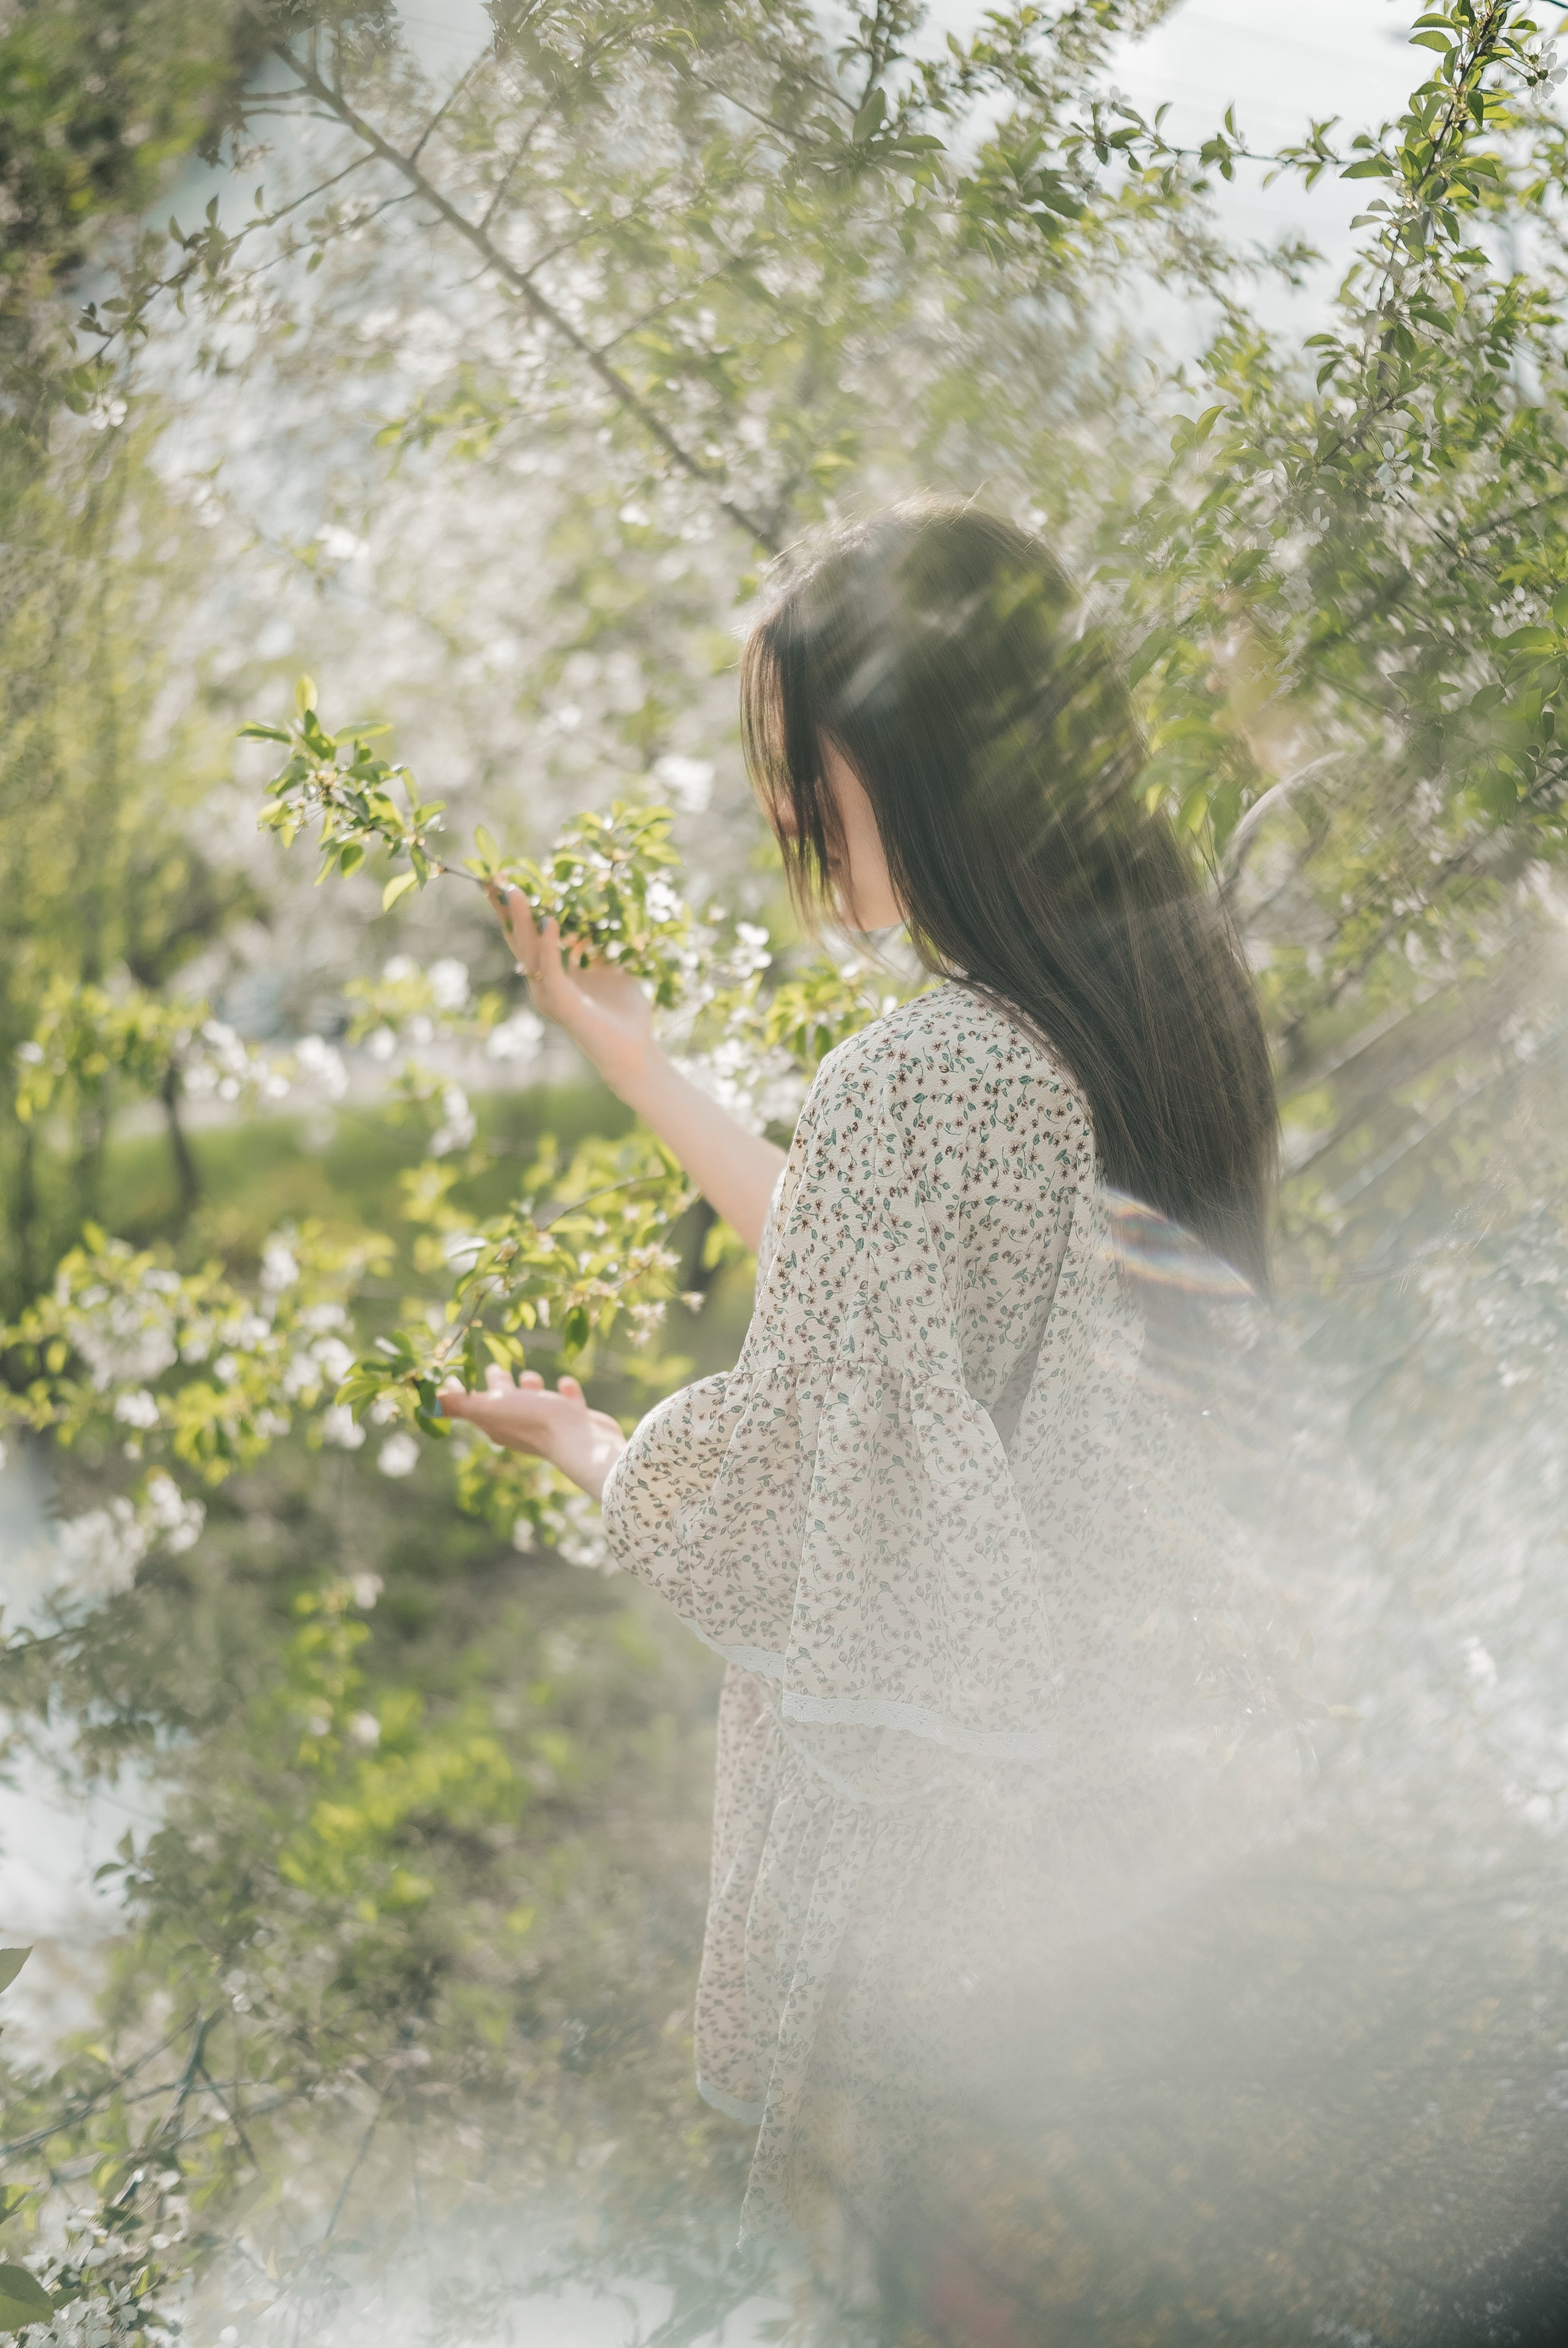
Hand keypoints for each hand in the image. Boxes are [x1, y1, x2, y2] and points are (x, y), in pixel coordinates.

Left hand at [437, 1365, 626, 1501]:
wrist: (580, 1439)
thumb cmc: (532, 1420)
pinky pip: (567, 1403)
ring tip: (529, 1375)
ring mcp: (549, 1424)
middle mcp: (520, 1426)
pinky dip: (564, 1393)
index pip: (472, 1404)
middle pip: (503, 1402)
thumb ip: (458, 1405)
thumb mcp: (490, 1408)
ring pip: (534, 1402)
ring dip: (530, 1388)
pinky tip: (565, 1383)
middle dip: (497, 1385)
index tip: (454, 1374)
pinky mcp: (575, 1420)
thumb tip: (425, 1406)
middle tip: (493, 1368)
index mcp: (497, 1423)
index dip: (462, 1390)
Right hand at [490, 884, 656, 1100]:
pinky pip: (552, 970)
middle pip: (519, 941)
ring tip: (516, 891)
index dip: (518, 912)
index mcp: (553, 975)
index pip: (529, 938)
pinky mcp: (563, 1005)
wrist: (635, 1051)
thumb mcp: (614, 969)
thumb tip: (602, 919)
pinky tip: (550, 921)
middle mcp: (544, 985)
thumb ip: (602, 946)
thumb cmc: (626, 1013)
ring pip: (530, 952)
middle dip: (507, 911)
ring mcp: (549, 996)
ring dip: (522, 921)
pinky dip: (550, 946)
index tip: (508, 881)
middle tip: (495, 879)